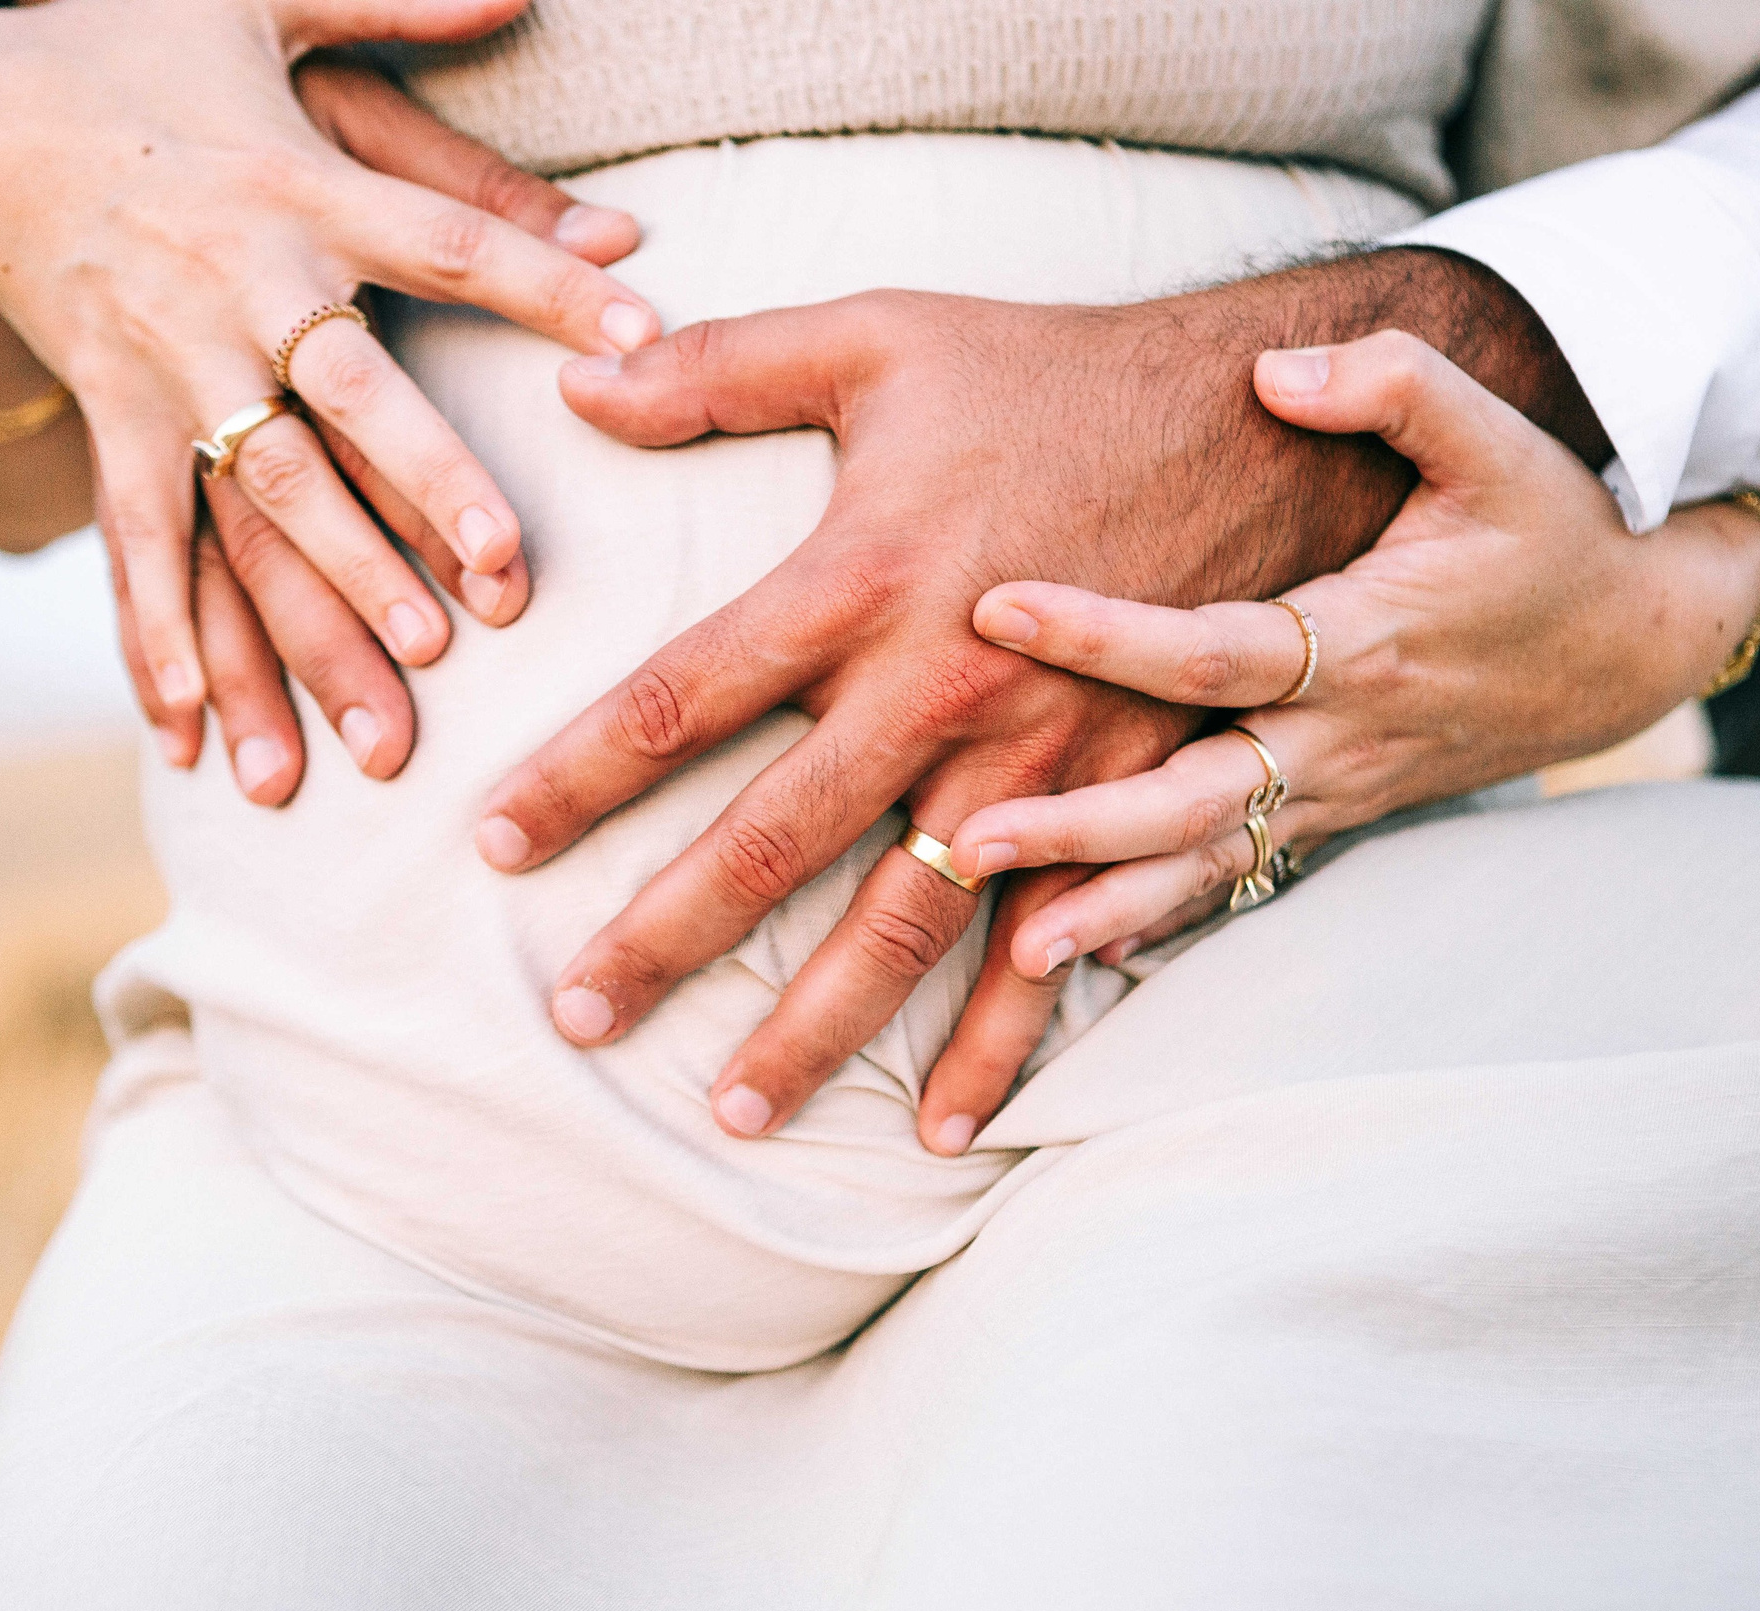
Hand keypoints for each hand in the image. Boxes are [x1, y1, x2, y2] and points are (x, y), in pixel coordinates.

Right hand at [0, 0, 661, 794]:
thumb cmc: (140, 59)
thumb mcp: (261, 4)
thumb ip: (403, 11)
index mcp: (296, 184)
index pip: (443, 238)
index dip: (545, 285)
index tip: (645, 338)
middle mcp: (238, 284)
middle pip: (348, 397)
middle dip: (425, 491)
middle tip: (505, 582)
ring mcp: (168, 364)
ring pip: (258, 498)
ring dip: (325, 600)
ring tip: (398, 695)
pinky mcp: (113, 421)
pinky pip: (142, 540)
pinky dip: (160, 638)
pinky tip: (192, 733)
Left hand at [475, 252, 1609, 1139]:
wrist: (1265, 422)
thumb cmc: (1057, 375)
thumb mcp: (882, 337)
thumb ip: (724, 366)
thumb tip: (581, 387)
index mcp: (858, 578)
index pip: (682, 696)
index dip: (580, 774)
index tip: (494, 846)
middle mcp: (936, 687)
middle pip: (775, 839)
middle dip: (667, 937)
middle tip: (577, 1020)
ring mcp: (1036, 759)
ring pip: (907, 919)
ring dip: (820, 1025)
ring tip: (738, 1113)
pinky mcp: (1117, 797)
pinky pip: (1055, 941)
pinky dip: (1004, 1036)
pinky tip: (950, 1123)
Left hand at [914, 329, 1759, 1148]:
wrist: (1632, 642)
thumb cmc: (1551, 528)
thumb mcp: (1501, 440)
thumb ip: (1398, 384)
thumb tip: (1275, 369)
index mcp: (1364, 641)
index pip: (1213, 650)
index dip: (1102, 634)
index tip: (995, 607)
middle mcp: (1342, 736)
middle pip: (1195, 798)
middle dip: (1080, 827)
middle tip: (966, 839)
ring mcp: (1337, 790)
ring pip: (1211, 863)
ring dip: (1110, 904)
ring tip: (1013, 943)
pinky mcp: (1333, 815)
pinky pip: (1237, 878)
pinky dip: (1161, 917)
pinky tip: (1078, 948)